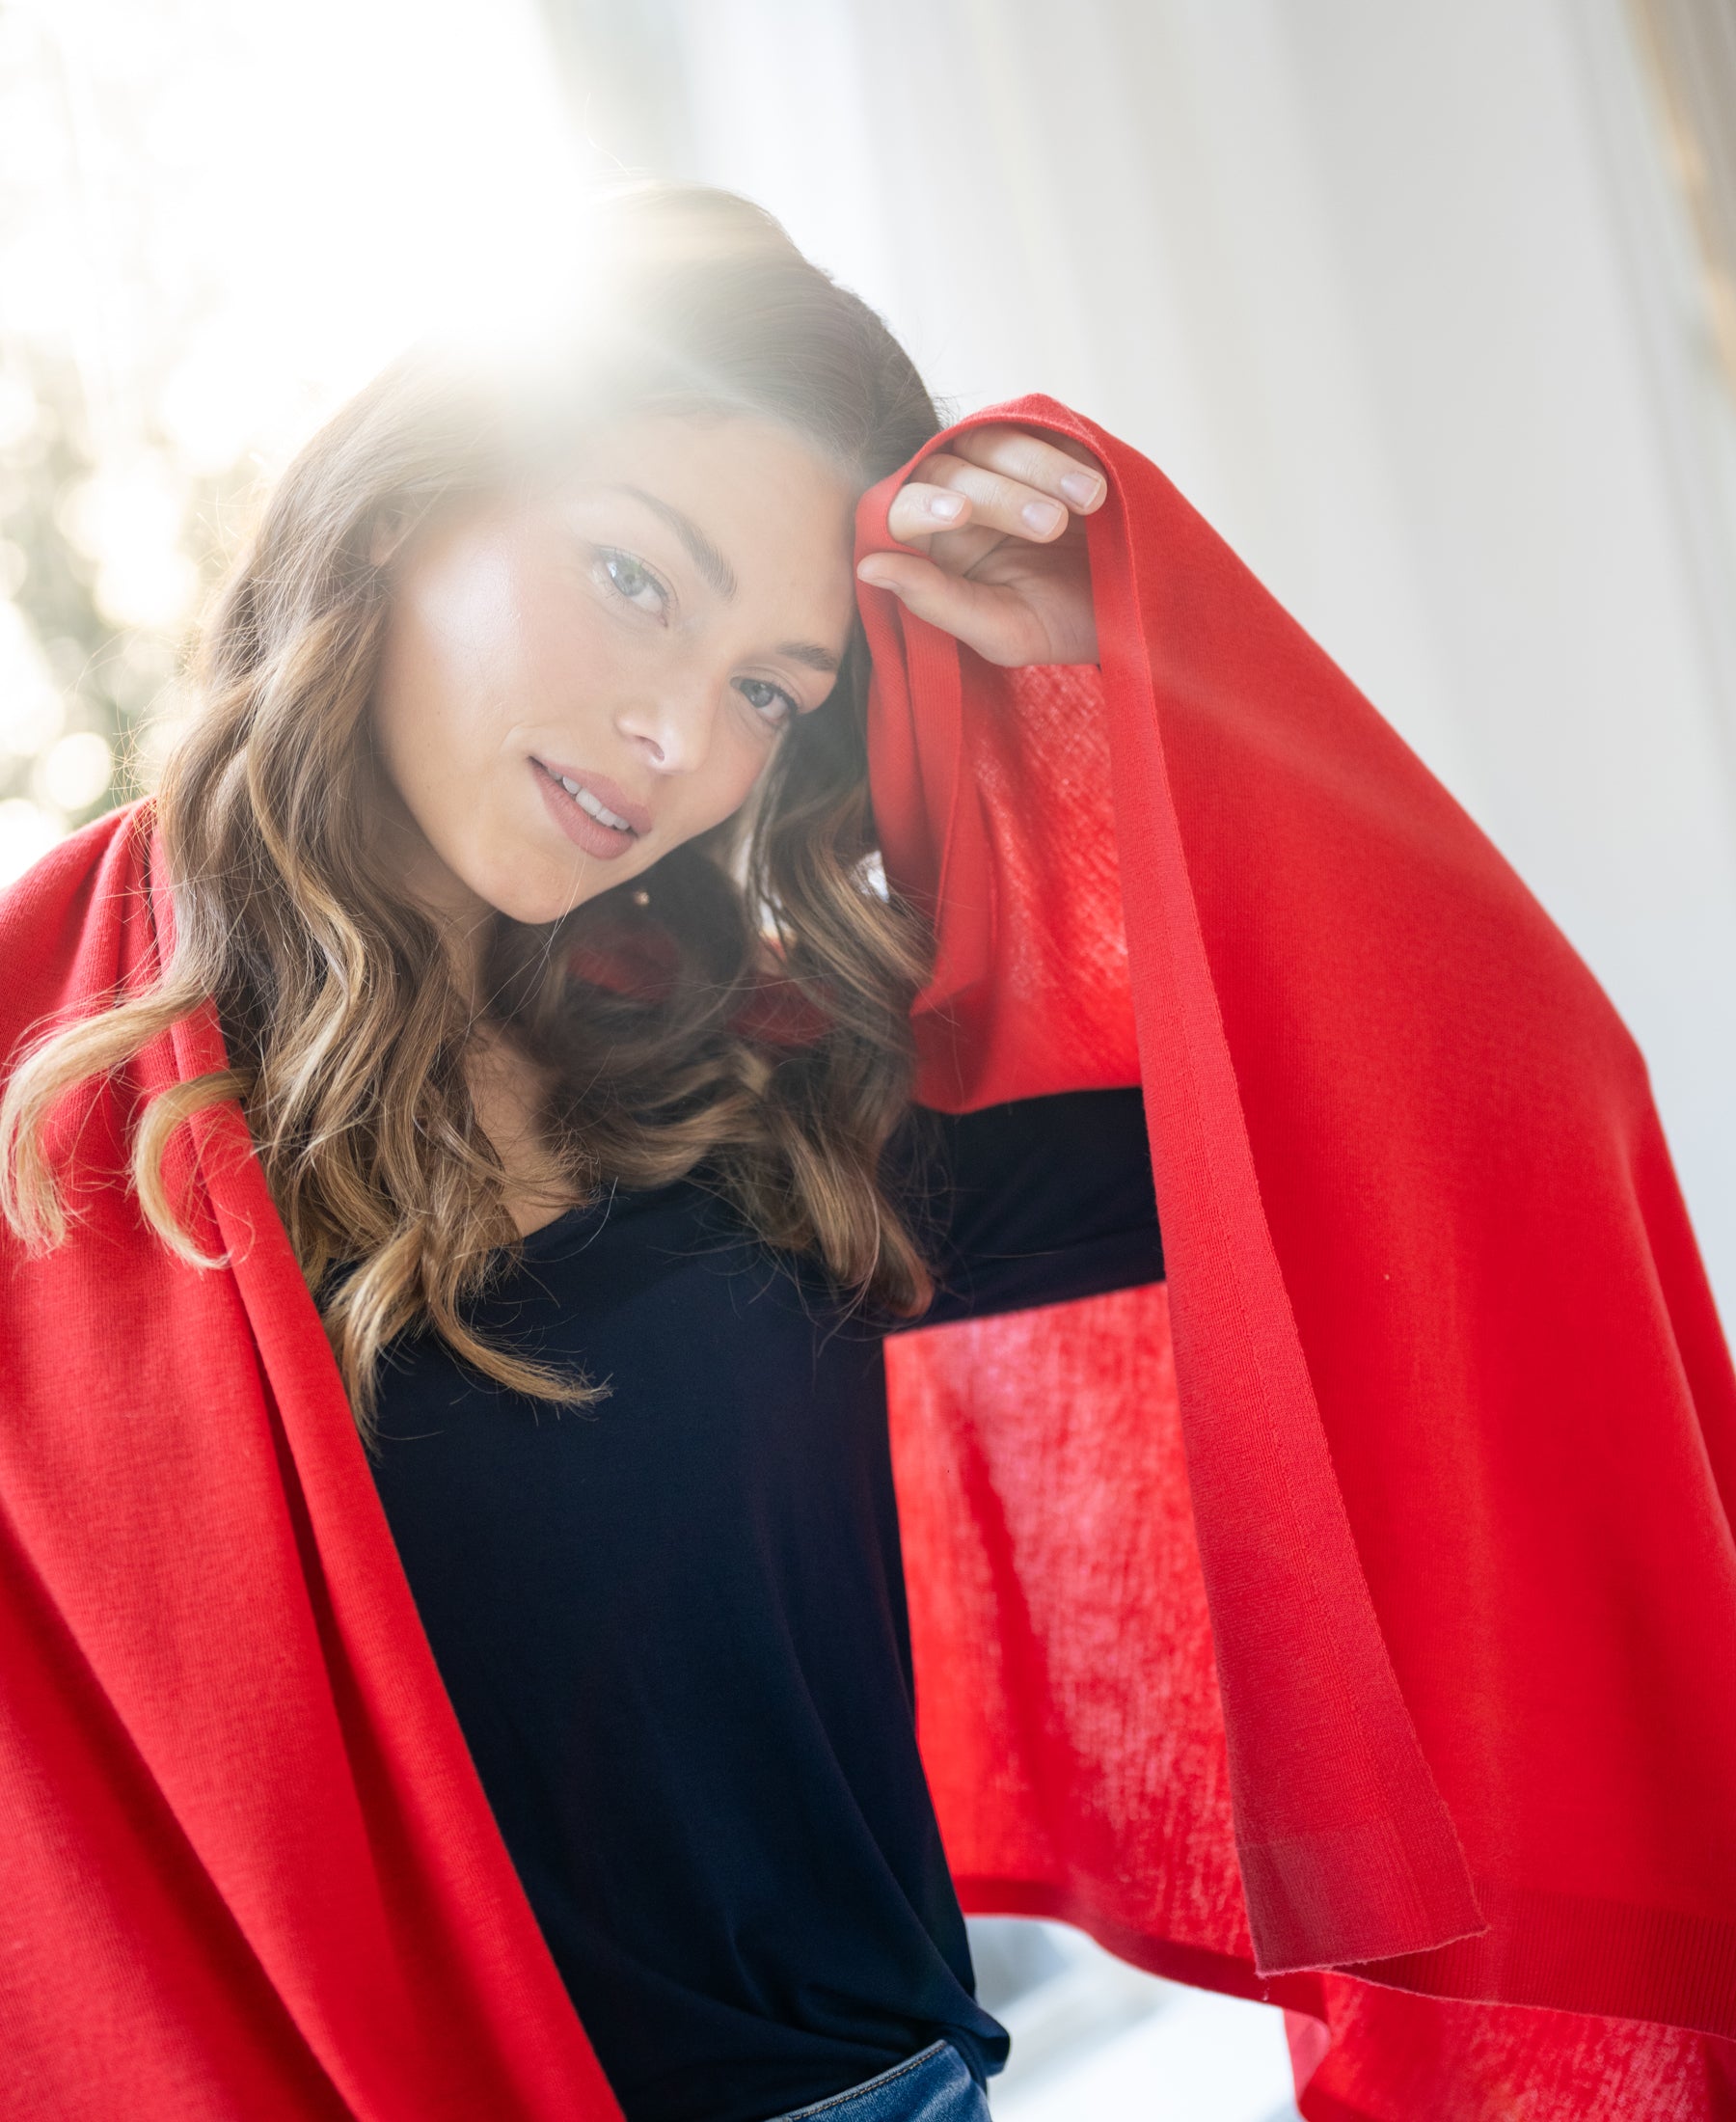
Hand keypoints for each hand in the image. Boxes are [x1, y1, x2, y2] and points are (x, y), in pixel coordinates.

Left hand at [857, 424, 1104, 666]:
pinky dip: (1063, 448)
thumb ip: (937, 602)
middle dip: (1001, 495)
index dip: (922, 504)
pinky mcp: (1043, 436)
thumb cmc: (1060, 624)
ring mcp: (998, 461)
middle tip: (1052, 528)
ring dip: (1038, 465)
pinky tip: (1093, 484)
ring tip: (1089, 502)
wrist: (1136, 604)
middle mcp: (954, 493)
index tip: (959, 515)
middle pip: (947, 467)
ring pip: (991, 437)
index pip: (899, 508)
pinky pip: (1038, 422)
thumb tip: (868, 567)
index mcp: (931, 544)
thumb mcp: (1002, 630)